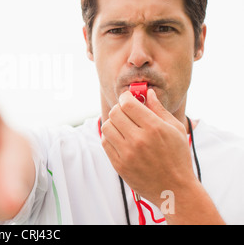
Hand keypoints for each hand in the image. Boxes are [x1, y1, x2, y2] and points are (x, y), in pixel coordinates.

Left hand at [100, 89, 195, 205]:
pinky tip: (121, 139)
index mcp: (154, 128)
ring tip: (123, 126)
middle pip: (115, 113)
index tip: (128, 98)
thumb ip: (159, 109)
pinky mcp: (119, 165)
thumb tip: (148, 93)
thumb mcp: (176, 130)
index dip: (126, 97)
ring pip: (107, 126)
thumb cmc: (178, 158)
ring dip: (113, 123)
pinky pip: (105, 142)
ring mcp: (127, 153)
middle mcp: (138, 140)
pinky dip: (110, 137)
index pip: (128, 104)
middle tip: (126, 112)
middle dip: (120, 109)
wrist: (175, 190)